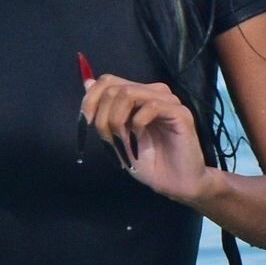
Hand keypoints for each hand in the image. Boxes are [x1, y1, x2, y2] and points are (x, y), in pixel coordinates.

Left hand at [82, 75, 209, 204]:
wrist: (174, 183)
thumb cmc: (147, 162)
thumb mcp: (116, 137)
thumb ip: (104, 111)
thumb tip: (87, 82)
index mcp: (138, 96)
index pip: (109, 81)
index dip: (91, 98)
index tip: (85, 122)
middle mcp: (153, 93)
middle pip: (115, 87)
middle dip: (102, 115)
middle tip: (106, 140)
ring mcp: (168, 101)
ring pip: (129, 93)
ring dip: (116, 120)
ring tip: (120, 140)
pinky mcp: (180, 112)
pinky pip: (151, 106)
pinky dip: (137, 124)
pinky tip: (139, 139)